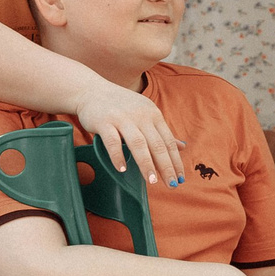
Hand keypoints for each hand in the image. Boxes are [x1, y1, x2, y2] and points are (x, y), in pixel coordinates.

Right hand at [70, 75, 185, 186]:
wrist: (91, 91)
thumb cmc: (120, 105)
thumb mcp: (145, 113)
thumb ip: (161, 131)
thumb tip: (182, 147)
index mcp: (153, 114)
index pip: (168, 141)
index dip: (175, 161)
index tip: (180, 178)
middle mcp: (140, 115)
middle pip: (156, 144)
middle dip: (166, 166)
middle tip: (171, 184)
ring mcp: (122, 118)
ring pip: (138, 143)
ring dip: (146, 163)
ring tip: (151, 181)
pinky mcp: (104, 122)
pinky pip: (112, 141)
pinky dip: (118, 156)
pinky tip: (122, 169)